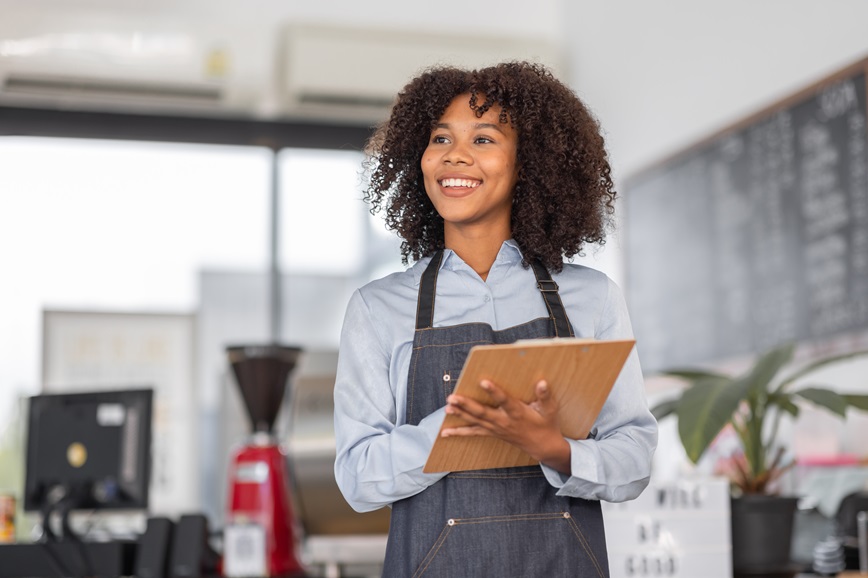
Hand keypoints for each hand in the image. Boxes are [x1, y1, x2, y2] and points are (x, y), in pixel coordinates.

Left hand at [442, 379, 570, 473]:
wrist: (543, 446)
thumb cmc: (546, 424)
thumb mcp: (550, 410)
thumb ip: (545, 396)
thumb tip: (542, 382)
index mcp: (518, 413)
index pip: (504, 400)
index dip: (494, 391)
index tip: (483, 381)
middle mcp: (504, 421)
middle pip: (482, 413)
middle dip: (466, 405)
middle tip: (452, 398)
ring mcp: (496, 428)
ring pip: (475, 421)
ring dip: (460, 415)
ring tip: (447, 408)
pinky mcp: (492, 432)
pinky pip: (473, 433)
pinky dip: (459, 432)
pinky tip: (444, 432)